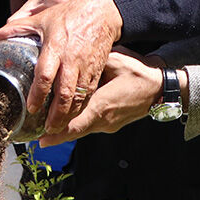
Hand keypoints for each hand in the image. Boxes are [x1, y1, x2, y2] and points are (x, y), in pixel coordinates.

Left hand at [0, 0, 122, 133]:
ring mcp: (85, 67)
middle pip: (64, 93)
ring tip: (59, 128)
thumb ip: (17, 28)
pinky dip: (81, 107)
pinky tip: (73, 115)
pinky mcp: (96, 71)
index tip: (31, 107)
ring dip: (69, 115)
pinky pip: (89, 93)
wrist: (103, 12)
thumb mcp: (42, 18)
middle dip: (56, 114)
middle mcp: (71, 60)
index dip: (38, 93)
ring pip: (78, 97)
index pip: (45, 75)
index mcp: (55, 47)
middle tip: (48, 129)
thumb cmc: (71, 14)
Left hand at [39, 52, 161, 145]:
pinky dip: (77, 127)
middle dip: (57, 137)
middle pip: (76, 132)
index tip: (42, 139)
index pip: (76, 122)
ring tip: (46, 133)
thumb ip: (94, 62)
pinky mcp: (112, 124)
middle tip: (38, 141)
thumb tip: (74, 58)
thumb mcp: (116, 61)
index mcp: (103, 104)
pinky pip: (91, 127)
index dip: (58, 132)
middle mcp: (104, 119)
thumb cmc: (139, 73)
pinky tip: (66, 124)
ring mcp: (109, 124)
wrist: (161, 89)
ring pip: (83, 131)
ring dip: (65, 133)